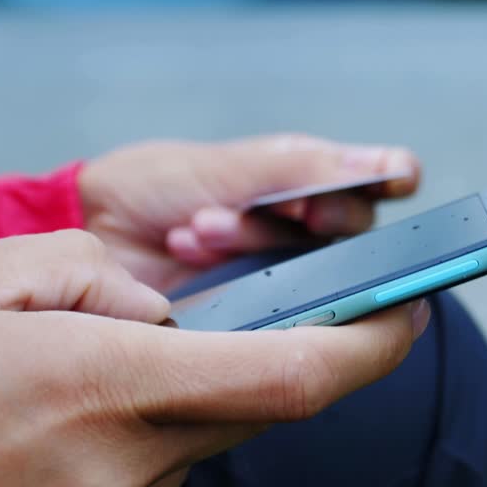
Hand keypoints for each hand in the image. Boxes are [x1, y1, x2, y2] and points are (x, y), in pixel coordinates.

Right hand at [0, 230, 426, 486]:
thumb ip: (95, 277)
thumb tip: (158, 305)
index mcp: (109, 388)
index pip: (297, 376)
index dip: (375, 340)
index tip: (414, 305)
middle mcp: (127, 471)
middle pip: (263, 406)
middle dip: (286, 350)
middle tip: (264, 300)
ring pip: (200, 436)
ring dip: (190, 384)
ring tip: (101, 349)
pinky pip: (147, 470)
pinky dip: (142, 424)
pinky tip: (65, 404)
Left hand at [79, 134, 419, 290]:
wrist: (90, 231)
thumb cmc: (155, 186)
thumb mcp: (228, 164)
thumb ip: (306, 168)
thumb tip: (396, 166)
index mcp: (305, 185)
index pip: (371, 188)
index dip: (380, 181)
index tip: (388, 177)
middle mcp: (301, 235)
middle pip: (349, 235)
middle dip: (302, 213)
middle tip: (251, 201)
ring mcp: (279, 280)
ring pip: (310, 272)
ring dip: (253, 241)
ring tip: (199, 225)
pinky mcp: (251, 322)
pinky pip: (271, 313)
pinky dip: (232, 280)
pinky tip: (191, 249)